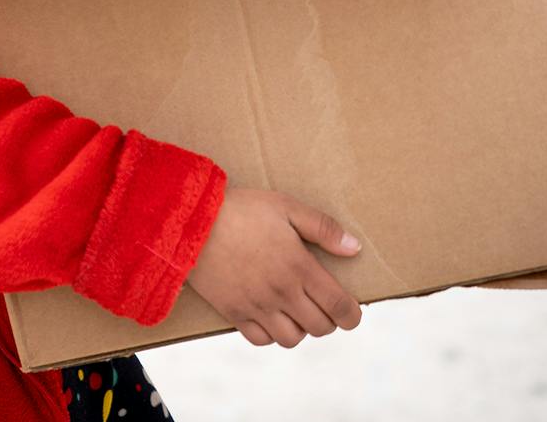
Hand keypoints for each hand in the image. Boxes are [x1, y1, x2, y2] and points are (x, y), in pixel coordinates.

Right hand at [187, 188, 362, 347]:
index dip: (352, 315)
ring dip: (299, 328)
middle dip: (327, 319)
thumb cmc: (241, 209)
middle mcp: (282, 292)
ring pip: (291, 339)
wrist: (192, 222)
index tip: (351, 311)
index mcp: (299, 266)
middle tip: (320, 304)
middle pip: (320, 327)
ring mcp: (257, 306)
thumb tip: (354, 248)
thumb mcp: (285, 206)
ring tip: (294, 310)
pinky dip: (270, 334)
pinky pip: (261, 339)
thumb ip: (322, 228)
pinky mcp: (234, 312)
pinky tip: (269, 315)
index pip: (339, 307)